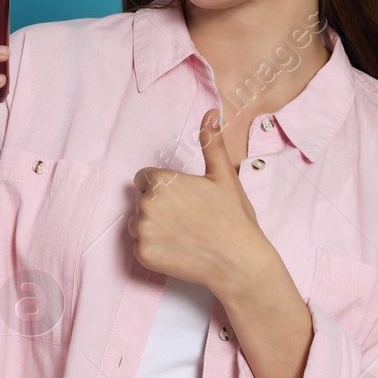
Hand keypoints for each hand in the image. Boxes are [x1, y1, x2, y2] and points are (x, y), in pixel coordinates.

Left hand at [128, 108, 277, 298]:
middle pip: (141, 201)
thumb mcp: (224, 176)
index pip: (145, 179)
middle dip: (159, 208)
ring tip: (184, 235)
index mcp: (161, 181)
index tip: (183, 201)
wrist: (239, 263)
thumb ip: (211, 143)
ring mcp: (143, 230)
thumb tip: (211, 114)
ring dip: (154, 229)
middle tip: (188, 220)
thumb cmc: (233, 218)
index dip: (164, 188)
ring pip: (138, 224)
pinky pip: (139, 246)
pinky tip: (178, 250)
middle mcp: (146, 204)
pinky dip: (155, 249)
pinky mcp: (143, 254)